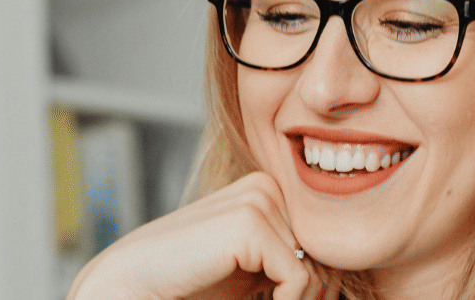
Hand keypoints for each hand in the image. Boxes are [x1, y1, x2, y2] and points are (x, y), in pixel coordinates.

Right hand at [66, 172, 335, 299]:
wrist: (134, 285)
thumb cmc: (187, 282)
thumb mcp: (252, 271)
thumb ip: (290, 263)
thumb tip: (341, 279)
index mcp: (268, 192)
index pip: (324, 241)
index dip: (319, 284)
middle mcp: (266, 186)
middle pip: (327, 252)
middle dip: (315, 294)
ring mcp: (258, 199)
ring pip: (319, 266)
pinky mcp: (249, 222)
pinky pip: (300, 276)